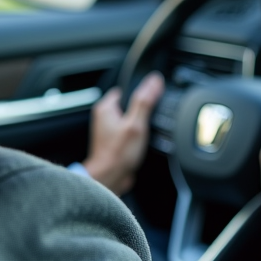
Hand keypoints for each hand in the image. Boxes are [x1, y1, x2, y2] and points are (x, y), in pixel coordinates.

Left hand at [83, 72, 164, 195]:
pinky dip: (138, 136)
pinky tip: (142, 143)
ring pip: (132, 120)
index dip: (142, 94)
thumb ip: (145, 101)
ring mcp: (110, 130)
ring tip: (144, 134)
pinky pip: (130, 132)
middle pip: (131, 105)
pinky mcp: (115, 142)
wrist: (110, 179)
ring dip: (141, 126)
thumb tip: (154, 81)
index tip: (153, 100)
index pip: (128, 90)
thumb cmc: (117, 154)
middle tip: (148, 121)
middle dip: (143, 112)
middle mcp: (105, 117)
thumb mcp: (136, 124)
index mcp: (106, 108)